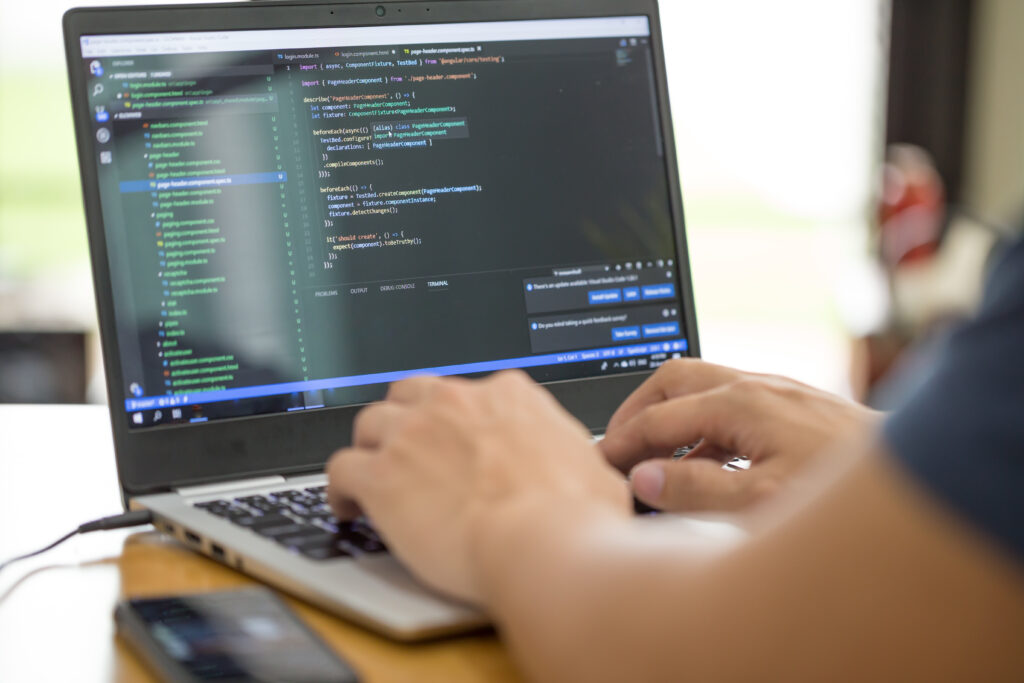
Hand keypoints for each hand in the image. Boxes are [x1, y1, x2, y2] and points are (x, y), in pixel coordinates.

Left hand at [326, 371, 631, 604]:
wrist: (543, 544)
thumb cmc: (575, 517)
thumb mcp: (592, 470)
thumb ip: (571, 456)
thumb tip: (584, 470)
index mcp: (507, 396)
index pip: (466, 392)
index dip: (454, 420)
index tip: (453, 440)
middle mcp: (455, 404)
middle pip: (411, 395)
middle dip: (405, 420)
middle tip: (407, 452)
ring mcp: (413, 435)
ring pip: (370, 423)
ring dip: (370, 449)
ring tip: (372, 478)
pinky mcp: (381, 476)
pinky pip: (340, 469)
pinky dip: (339, 489)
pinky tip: (346, 507)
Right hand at [600, 359, 880, 511]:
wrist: (918, 478)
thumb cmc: (844, 493)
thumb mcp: (761, 502)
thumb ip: (695, 490)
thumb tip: (644, 477)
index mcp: (740, 403)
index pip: (658, 417)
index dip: (622, 442)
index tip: (599, 463)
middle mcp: (756, 385)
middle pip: (673, 378)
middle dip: (637, 408)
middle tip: (617, 444)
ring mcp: (777, 391)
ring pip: (702, 386)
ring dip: (670, 416)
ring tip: (654, 458)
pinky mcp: (794, 405)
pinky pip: (729, 402)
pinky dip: (702, 427)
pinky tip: (706, 463)